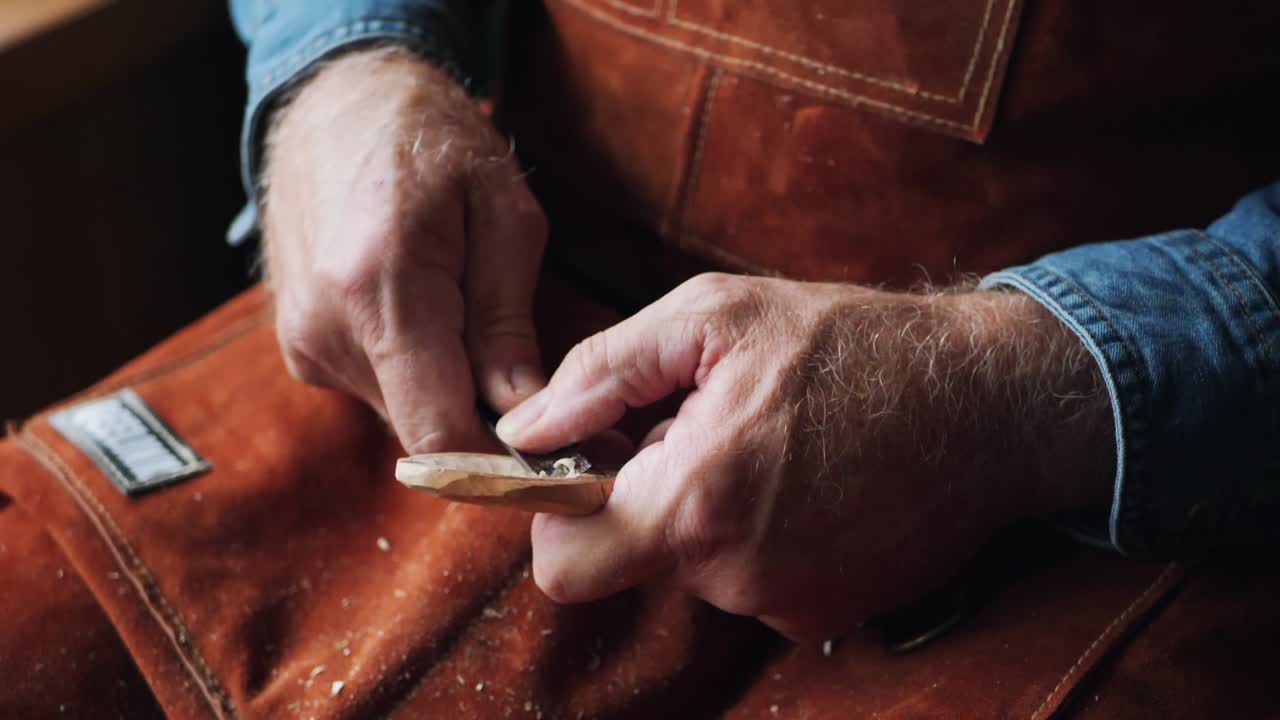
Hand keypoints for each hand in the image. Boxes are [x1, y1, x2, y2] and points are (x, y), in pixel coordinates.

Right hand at [263, 47, 546, 451]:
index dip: (504, 470)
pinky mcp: (301, 347)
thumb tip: (520, 412)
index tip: (563, 474)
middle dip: (493, 432)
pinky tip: (448, 328)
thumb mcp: (503, 213)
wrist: (337, 103)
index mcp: (379, 290)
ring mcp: (304, 343)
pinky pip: (381, 390)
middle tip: (561, 411)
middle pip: (425, 431)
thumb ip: (506, 320)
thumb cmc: (433, 141)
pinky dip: (424, 378)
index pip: (439, 431)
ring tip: (499, 347)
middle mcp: (326, 331)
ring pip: (404, 416)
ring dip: (457, 399)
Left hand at [497, 273, 1113, 639]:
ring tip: (768, 447)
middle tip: (700, 431)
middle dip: (645, 501)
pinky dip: (761, 540)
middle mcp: (735, 575)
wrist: (989, 400)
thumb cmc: (852, 345)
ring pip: (696, 570)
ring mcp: (786, 605)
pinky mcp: (828, 614)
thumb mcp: (714, 317)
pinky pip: (754, 585)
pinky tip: (805, 482)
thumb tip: (524, 428)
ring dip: (709, 516)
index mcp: (694, 502)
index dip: (560, 515)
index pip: (563, 566)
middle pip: (633, 560)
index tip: (596, 465)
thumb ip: (601, 373)